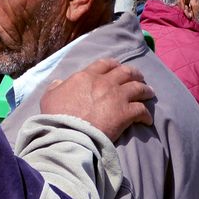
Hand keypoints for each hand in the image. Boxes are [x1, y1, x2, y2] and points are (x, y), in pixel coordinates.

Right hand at [39, 58, 153, 141]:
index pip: (104, 64)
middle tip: (139, 78)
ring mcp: (117, 97)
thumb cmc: (56, 117)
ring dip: (146, 90)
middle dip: (135, 73)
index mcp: (86, 77)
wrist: (69, 134)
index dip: (113, 64)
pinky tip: (147, 119)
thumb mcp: (49, 97)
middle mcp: (105, 83)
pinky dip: (146, 114)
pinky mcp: (126, 113)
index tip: (118, 68)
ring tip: (149, 93)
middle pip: (126, 72)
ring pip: (139, 88)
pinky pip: (142, 110)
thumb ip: (55, 87)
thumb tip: (59, 82)